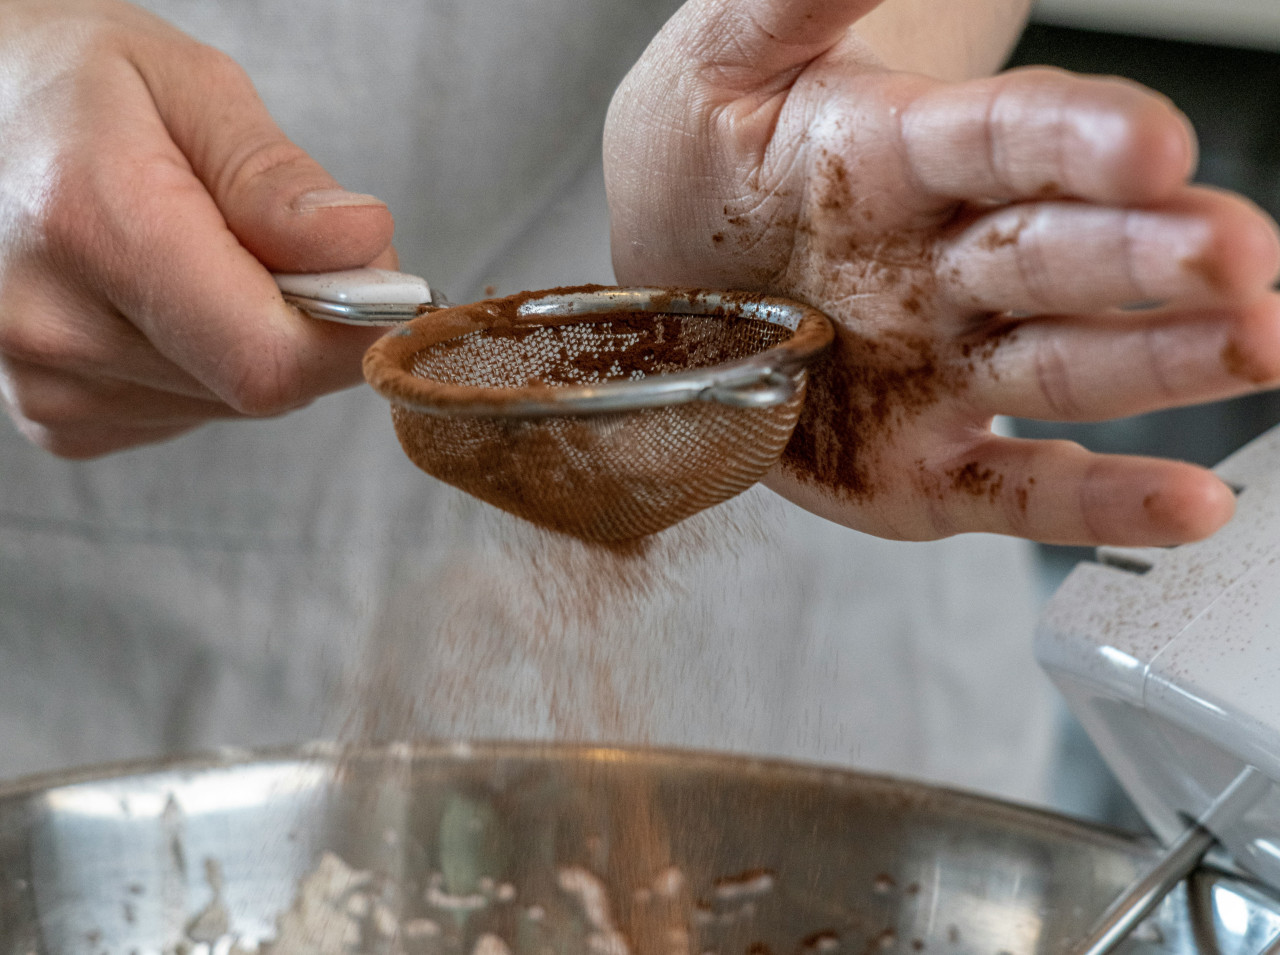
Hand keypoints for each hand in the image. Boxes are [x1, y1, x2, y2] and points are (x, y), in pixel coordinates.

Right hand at [0, 0, 395, 457]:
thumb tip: (361, 247)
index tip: (377, 282)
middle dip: (305, 321)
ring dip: (251, 338)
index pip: (269, 359)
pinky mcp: (54, 415)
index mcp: (94, 224)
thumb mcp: (188, 84)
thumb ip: (276, 177)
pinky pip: (185, 413)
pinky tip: (159, 298)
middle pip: (260, 383)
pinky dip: (203, 362)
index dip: (350, 333)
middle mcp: (53, 324)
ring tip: (194, 255)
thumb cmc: (75, 85)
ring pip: (231, 401)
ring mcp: (45, 382)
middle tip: (273, 240)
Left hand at [604, 0, 1279, 545]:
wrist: (684, 255)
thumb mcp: (731, 58)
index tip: (1154, 144)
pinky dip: (1098, 500)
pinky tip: (1190, 505)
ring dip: (1161, 363)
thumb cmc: (717, 151)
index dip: (1074, 142)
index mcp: (904, 155)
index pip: (1003, 140)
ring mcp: (942, 365)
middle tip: (1238, 254)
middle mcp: (945, 264)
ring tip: (1258, 349)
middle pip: (1056, 254)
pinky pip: (1016, 484)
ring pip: (1063, 363)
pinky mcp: (925, 463)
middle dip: (1147, 256)